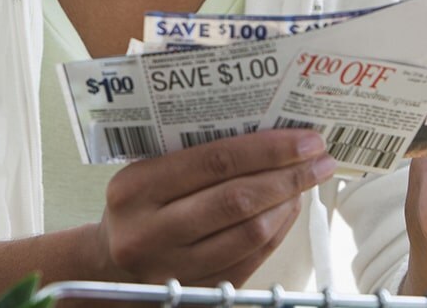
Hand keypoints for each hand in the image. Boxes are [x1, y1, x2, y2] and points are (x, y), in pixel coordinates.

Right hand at [96, 129, 335, 284]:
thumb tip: (269, 134)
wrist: (108, 266)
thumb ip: (194, 155)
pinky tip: (286, 212)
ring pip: (250, 233)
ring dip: (287, 205)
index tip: (305, 139)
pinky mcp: (196, 293)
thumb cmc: (137, 209)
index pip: (214, 161)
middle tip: (319, 159)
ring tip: (304, 183)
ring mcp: (172, 268)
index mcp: (135, 188)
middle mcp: (149, 232)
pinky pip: (250, 259)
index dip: (268, 149)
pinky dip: (277, 232)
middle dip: (288, 176)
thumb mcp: (145, 174)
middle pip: (237, 199)